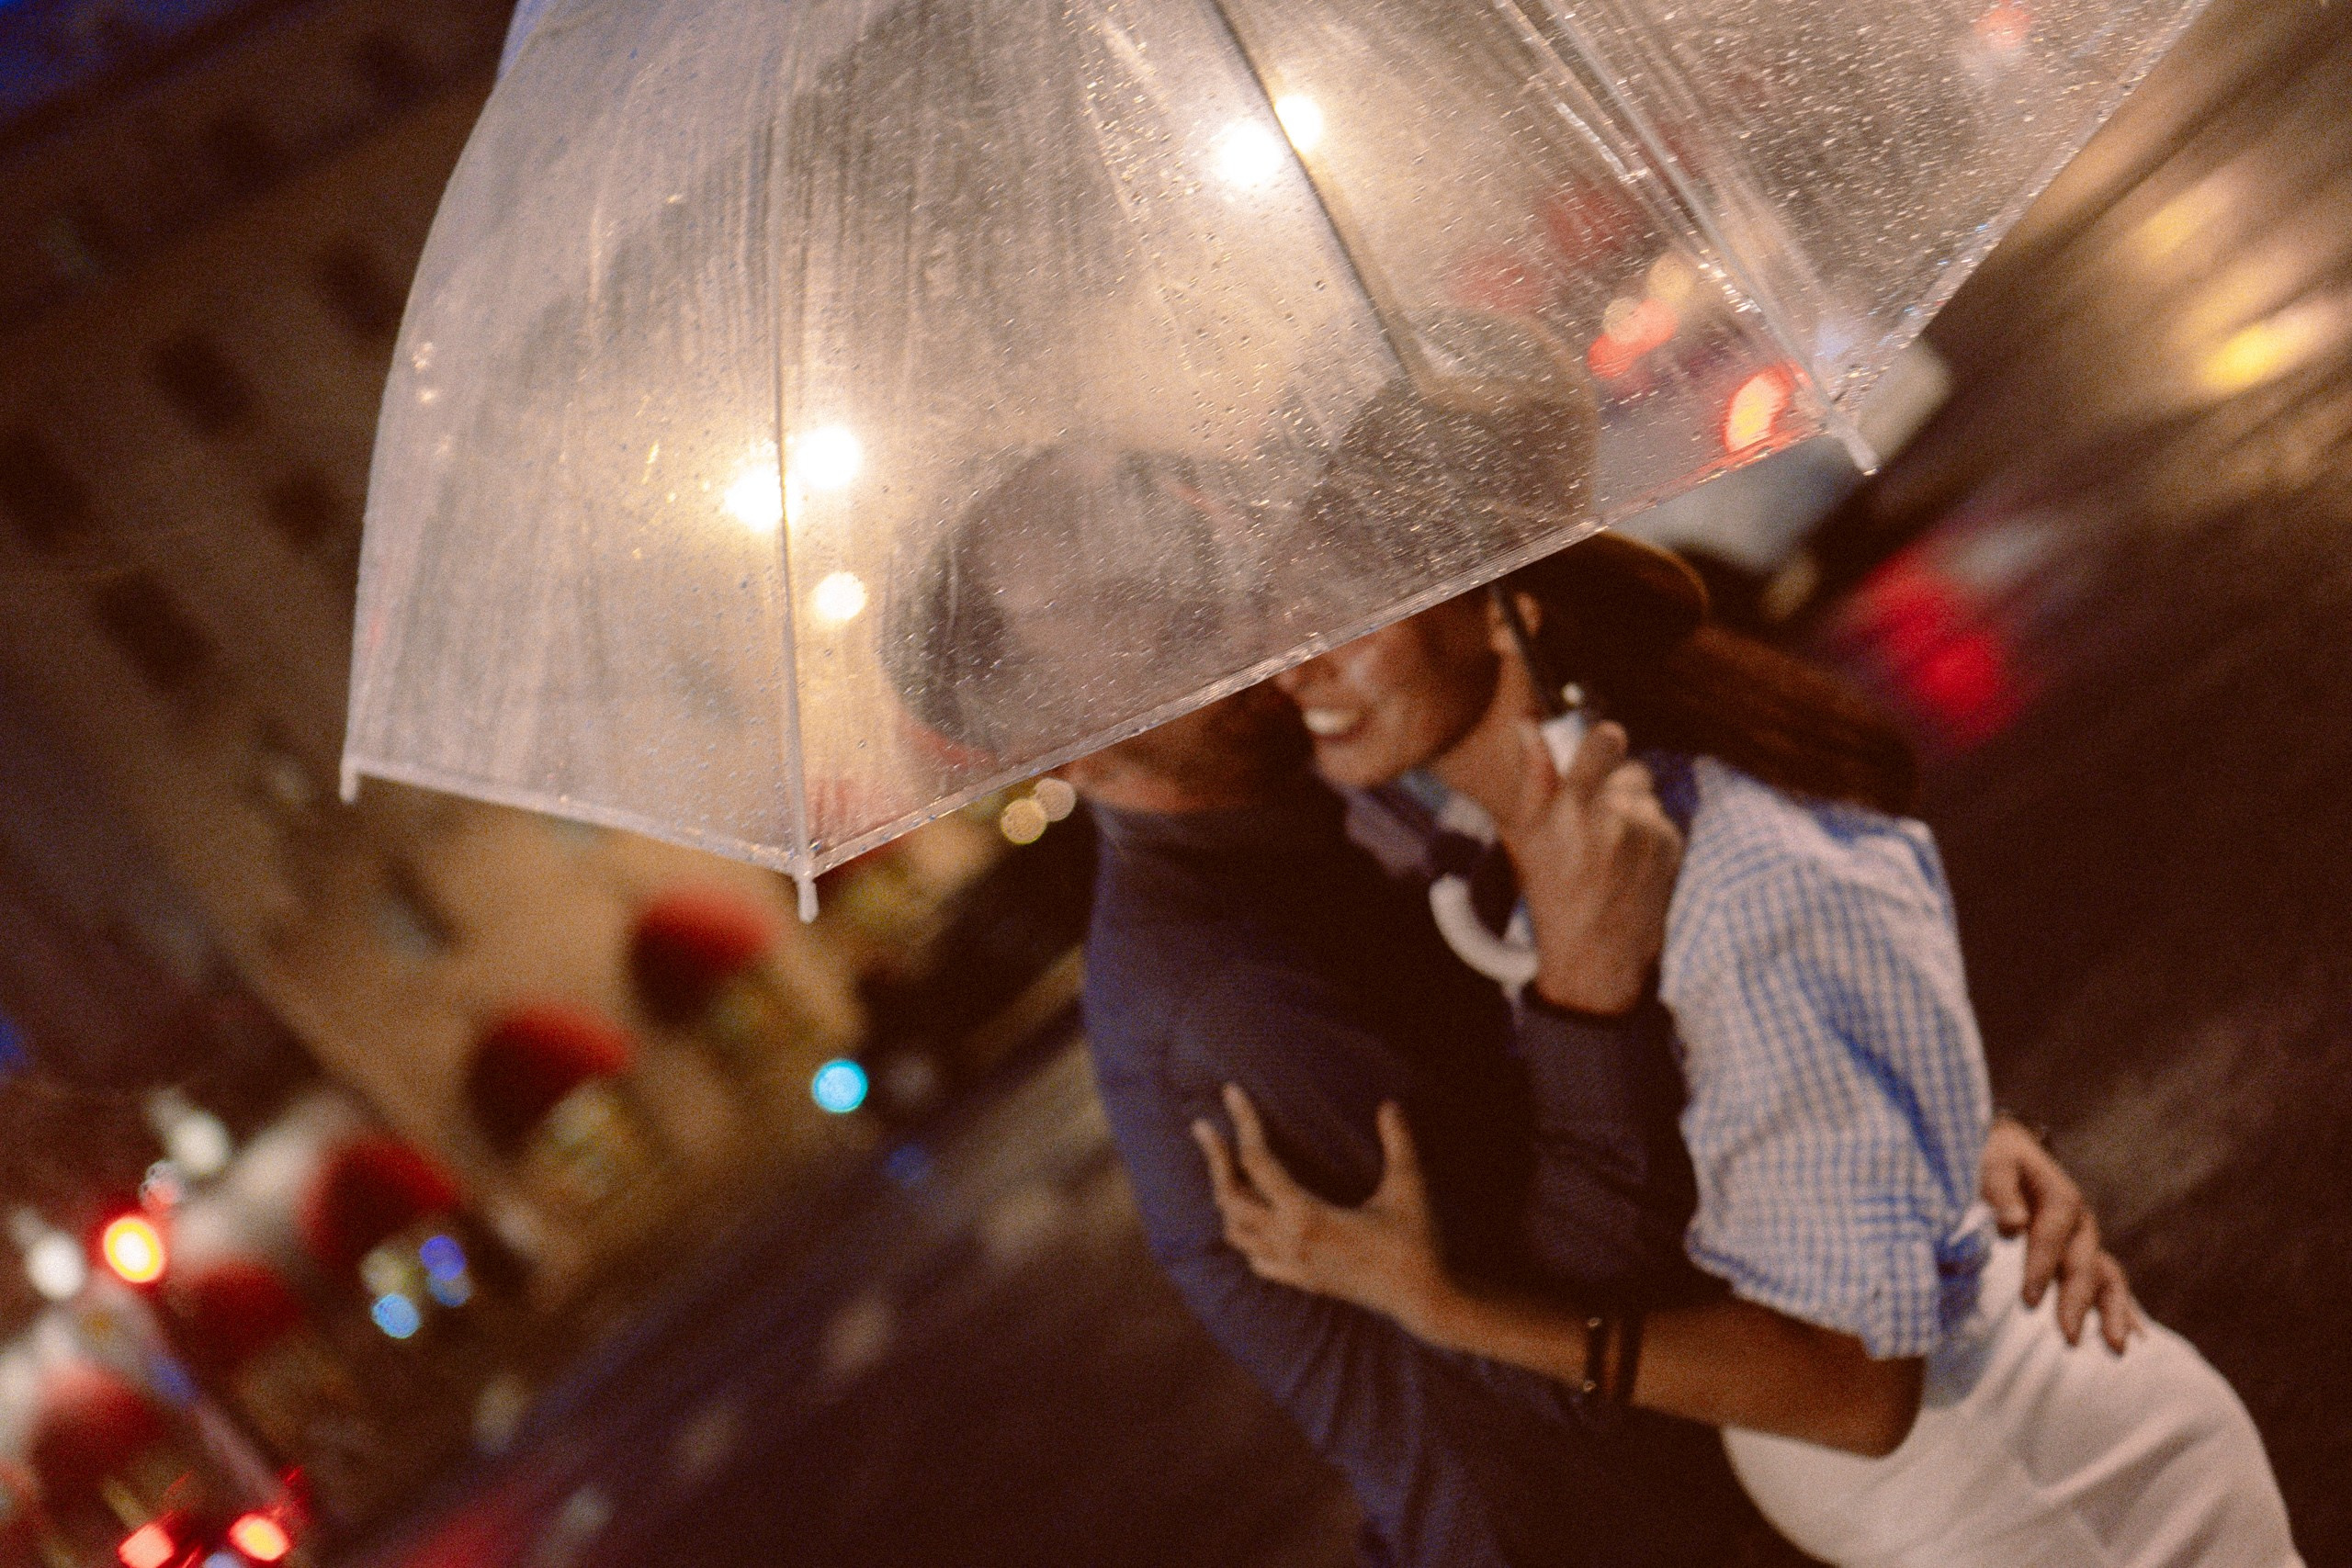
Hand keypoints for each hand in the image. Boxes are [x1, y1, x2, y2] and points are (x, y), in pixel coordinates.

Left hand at [1193, 1086, 1455, 1340]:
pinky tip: (1252, 1218)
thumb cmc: (1416, 1241)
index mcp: (1307, 1215)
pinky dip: (1244, 1235)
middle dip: (1215, 1159)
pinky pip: (1255, 1259)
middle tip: (1206, 1128)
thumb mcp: (1409, 1187)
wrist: (1423, 1299)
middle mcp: (1289, 1241)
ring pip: (1234, 1232)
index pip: (1258, 1161)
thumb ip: (1398, 1142)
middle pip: (1229, 1197)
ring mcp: (1291, 1265)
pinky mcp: (1301, 1281)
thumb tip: (1390, 1103)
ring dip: (1225, 1197)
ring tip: (1226, 1167)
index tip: (1230, 1091)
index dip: (1242, 1122)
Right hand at [1494, 719, 1682, 1013]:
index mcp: (1573, 809)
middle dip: (1613, 783)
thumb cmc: (1550, 894)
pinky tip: (1628, 863)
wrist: (1597, 958)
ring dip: (1630, 808)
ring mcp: (1652, 831)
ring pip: (1645, 794)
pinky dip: (1646, 832)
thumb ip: (1533, 776)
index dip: (1603, 741)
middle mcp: (1617, 815)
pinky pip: (1660, 817)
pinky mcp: (1674, 845)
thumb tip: (1529, 723)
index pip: (1606, 740)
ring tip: (1608, 848)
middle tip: (1592, 818)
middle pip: (1629, 767)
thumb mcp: (1526, 837)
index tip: (1598, 746)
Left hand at [1980, 1116, 2140, 1351]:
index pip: (2050, 1237)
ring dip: (2112, 1313)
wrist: (2007, 1149)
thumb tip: (2014, 1224)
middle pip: (2084, 1265)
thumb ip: (1999, 1189)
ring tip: (2116, 1349)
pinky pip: (2107, 1283)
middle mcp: (2080, 1223)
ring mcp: (2084, 1241)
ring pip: (2106, 1278)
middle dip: (2076, 1302)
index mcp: (2060, 1197)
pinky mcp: (2080, 1255)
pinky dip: (2122, 1309)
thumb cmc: (1993, 1155)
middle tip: (2068, 1338)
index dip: (2040, 1268)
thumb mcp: (1992, 1161)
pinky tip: (2134, 1338)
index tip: (2029, 1301)